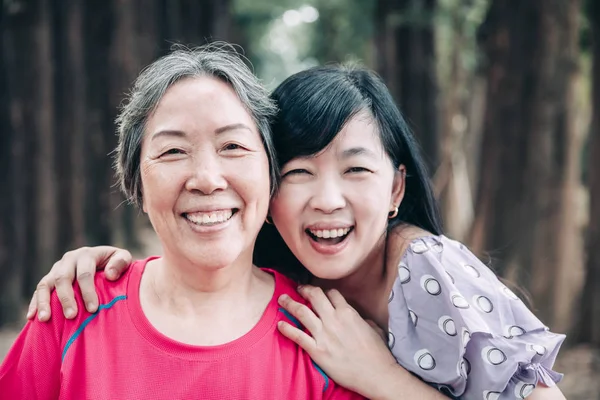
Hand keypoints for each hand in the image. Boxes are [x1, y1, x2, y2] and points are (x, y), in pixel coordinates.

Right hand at [27, 246, 131, 320]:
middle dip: (67, 298)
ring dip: (44, 301)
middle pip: (63, 278)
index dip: (88, 291)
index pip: (84, 274)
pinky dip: (35, 303)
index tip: (93, 309)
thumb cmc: (115, 264)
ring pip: (45, 284)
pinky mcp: (49, 279)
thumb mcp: (123, 258)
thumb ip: (121, 263)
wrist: (103, 260)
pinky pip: (38, 291)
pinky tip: (31, 317)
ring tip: (44, 319)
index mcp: (86, 254)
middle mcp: (68, 260)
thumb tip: (109, 275)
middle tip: (71, 316)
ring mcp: (56, 269)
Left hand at [277, 285, 400, 398]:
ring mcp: (324, 335)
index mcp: (348, 313)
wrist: (376, 375)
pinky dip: (286, 328)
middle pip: (314, 296)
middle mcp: (334, 320)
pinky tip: (280, 324)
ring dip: (289, 303)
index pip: (332, 293)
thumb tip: (359, 319)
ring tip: (282, 299)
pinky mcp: (317, 351)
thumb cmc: (378, 354)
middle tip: (298, 288)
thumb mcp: (374, 329)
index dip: (324, 291)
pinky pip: (297, 336)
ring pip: (301, 312)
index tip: (318, 293)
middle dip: (304, 289)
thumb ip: (363, 320)